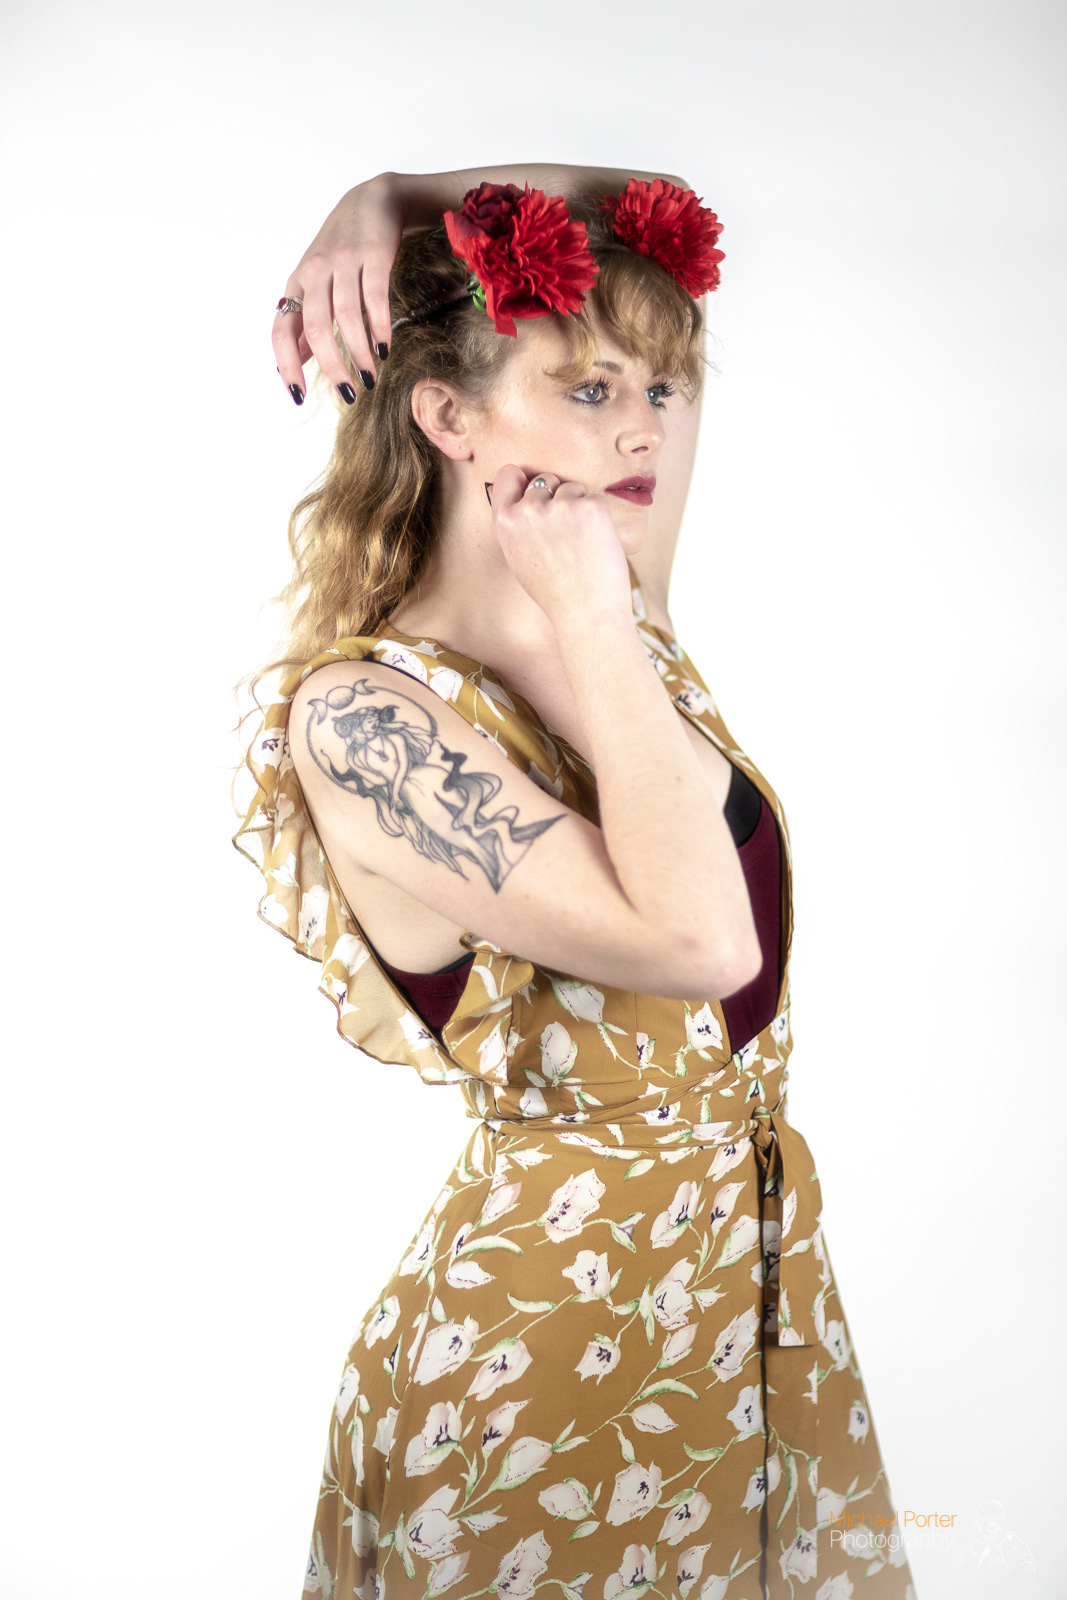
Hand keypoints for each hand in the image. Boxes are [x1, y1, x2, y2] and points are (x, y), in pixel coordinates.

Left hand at [272, 174, 402, 401]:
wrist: (373, 201)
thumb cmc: (344, 250)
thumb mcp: (317, 284)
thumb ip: (306, 322)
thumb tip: (295, 362)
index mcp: (297, 284)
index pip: (282, 329)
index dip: (286, 365)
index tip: (298, 396)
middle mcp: (315, 272)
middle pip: (315, 326)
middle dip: (330, 365)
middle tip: (347, 393)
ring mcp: (343, 261)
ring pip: (345, 315)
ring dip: (358, 352)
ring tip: (370, 378)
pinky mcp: (373, 254)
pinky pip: (374, 296)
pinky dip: (379, 325)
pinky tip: (384, 348)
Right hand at [488, 466, 633, 630]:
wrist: (586, 614)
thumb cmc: (554, 591)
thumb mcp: (518, 557)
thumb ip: (515, 524)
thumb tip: (510, 491)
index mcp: (506, 522)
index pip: (509, 474)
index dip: (524, 481)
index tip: (535, 495)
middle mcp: (529, 510)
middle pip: (545, 479)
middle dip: (556, 498)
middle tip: (564, 536)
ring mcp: (560, 506)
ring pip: (571, 488)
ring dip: (579, 508)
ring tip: (579, 545)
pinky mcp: (590, 506)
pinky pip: (594, 499)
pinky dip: (599, 518)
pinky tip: (594, 545)